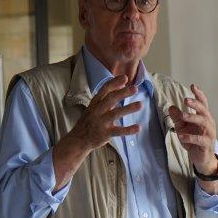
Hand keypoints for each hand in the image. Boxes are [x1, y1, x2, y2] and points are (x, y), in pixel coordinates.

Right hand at [51, 75, 140, 190]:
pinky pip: (118, 131)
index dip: (115, 83)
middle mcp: (97, 111)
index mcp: (95, 103)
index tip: (125, 78)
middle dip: (122, 93)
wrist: (78, 140)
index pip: (104, 90)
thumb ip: (107, 97)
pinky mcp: (104, 134)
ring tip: (140, 105)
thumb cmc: (89, 122)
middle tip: (135, 88)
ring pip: (115, 114)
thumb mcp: (94, 107)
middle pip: (110, 99)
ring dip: (128, 109)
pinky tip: (138, 127)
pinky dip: (128, 130)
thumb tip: (122, 85)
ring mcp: (100, 122)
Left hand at [168, 84, 217, 173]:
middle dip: (195, 104)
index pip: (203, 103)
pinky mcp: (206, 144)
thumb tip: (171, 107)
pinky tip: (181, 136)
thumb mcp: (182, 128)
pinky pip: (200, 139)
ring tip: (182, 116)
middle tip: (185, 99)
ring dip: (193, 118)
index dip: (199, 94)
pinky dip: (190, 137)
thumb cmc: (193, 141)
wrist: (201, 158)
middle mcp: (208, 123)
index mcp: (203, 117)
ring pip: (204, 122)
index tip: (193, 86)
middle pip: (204, 110)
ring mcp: (209, 133)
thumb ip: (178, 118)